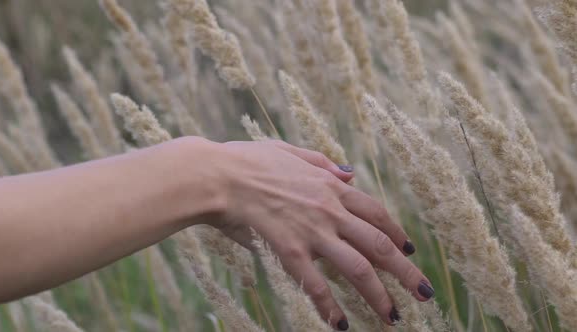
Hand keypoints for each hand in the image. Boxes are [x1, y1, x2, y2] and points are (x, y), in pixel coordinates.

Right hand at [212, 140, 432, 328]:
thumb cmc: (251, 161)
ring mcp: (313, 231)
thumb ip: (323, 163)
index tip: (408, 249)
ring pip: (358, 268)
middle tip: (424, 293)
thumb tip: (349, 172)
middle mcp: (331, 210)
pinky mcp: (290, 250)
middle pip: (379, 244)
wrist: (221, 175)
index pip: (376, 213)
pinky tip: (340, 324)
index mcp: (331, 187)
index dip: (397, 233)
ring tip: (393, 317)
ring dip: (379, 295)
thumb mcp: (293, 151)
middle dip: (406, 271)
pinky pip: (316, 284)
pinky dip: (330, 307)